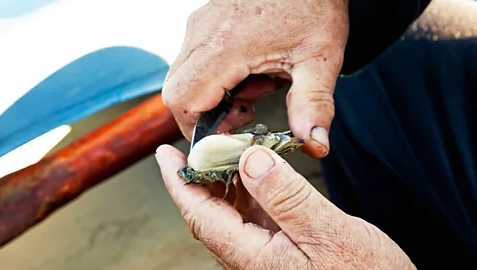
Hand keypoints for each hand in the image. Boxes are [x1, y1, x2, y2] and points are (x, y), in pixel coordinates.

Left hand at [155, 145, 415, 268]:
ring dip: (224, 182)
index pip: (201, 215)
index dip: (179, 182)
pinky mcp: (280, 251)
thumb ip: (287, 197)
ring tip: (226, 152)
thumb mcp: (329, 233)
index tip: (165, 155)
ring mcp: (265, 256)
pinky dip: (249, 192)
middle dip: (198, 177)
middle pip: (210, 214)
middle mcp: (252, 259)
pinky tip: (256, 174)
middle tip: (197, 144)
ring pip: (230, 215)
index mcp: (254, 257)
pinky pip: (252, 218)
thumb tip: (249, 161)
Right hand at [162, 0, 349, 157]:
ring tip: (257, 86)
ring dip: (215, 96)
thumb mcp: (320, 58)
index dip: (197, 130)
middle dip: (206, 116)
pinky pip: (196, 62)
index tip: (228, 139)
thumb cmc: (315, 5)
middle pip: (177, 93)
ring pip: (186, 79)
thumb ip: (313, 104)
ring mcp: (201, 26)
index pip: (183, 101)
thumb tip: (314, 144)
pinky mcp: (206, 22)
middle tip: (246, 111)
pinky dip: (217, 79)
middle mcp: (203, 33)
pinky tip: (252, 71)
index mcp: (226, 46)